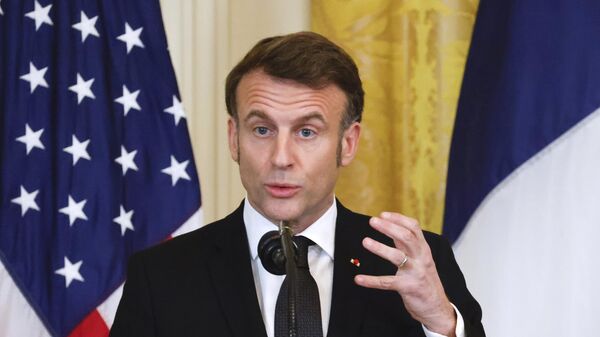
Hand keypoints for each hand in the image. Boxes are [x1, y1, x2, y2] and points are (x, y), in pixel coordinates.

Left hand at [354, 212, 456, 336]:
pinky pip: (387, 282)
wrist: (437, 308)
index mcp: (424, 249)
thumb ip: (406, 244)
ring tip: (365, 242)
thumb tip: (391, 227)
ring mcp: (416, 273)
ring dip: (380, 248)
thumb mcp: (420, 259)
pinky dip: (372, 281)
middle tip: (372, 221)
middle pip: (407, 237)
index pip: (414, 227)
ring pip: (398, 257)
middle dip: (389, 227)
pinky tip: (358, 279)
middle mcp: (422, 258)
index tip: (382, 214)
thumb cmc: (425, 281)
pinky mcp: (408, 288)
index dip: (398, 218)